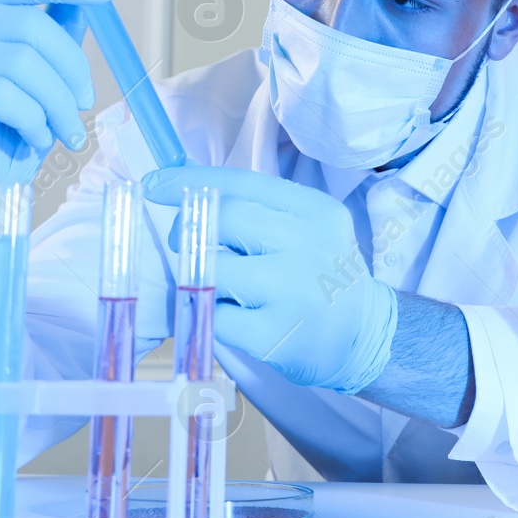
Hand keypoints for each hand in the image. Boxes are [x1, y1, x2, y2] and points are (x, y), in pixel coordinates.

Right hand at [0, 0, 116, 226]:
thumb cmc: (11, 125)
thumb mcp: (46, 70)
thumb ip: (63, 22)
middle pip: (30, 26)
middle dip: (72, 67)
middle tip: (86, 102)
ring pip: (23, 65)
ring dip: (59, 104)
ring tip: (66, 131)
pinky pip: (5, 98)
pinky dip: (34, 122)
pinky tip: (35, 139)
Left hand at [142, 165, 397, 393]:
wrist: (362, 336)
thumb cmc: (321, 275)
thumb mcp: (307, 229)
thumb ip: (257, 208)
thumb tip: (187, 185)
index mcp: (315, 212)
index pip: (241, 184)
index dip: (190, 181)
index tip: (155, 182)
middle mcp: (308, 246)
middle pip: (223, 219)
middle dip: (187, 229)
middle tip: (180, 241)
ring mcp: (292, 292)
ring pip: (212, 269)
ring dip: (199, 276)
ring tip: (217, 285)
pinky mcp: (274, 336)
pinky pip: (214, 315)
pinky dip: (208, 313)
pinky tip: (229, 314)